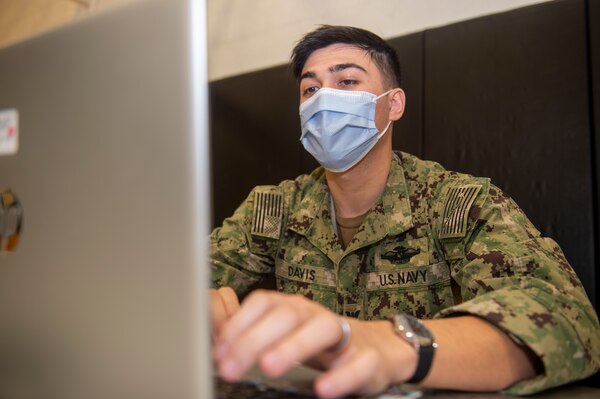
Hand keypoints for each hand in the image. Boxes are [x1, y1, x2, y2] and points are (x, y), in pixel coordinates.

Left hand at [213, 290, 415, 397]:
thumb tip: (220, 352)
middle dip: (255, 339)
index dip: (238, 325)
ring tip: (268, 367)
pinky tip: (322, 389)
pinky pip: (358, 364)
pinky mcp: (370, 358)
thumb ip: (257, 339)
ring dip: (293, 346)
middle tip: (232, 367)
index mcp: (295, 308)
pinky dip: (341, 376)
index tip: (219, 352)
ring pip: (322, 329)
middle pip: (287, 315)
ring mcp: (346, 334)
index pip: (263, 304)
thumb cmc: (321, 344)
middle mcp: (317, 315)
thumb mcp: (288, 335)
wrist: (376, 350)